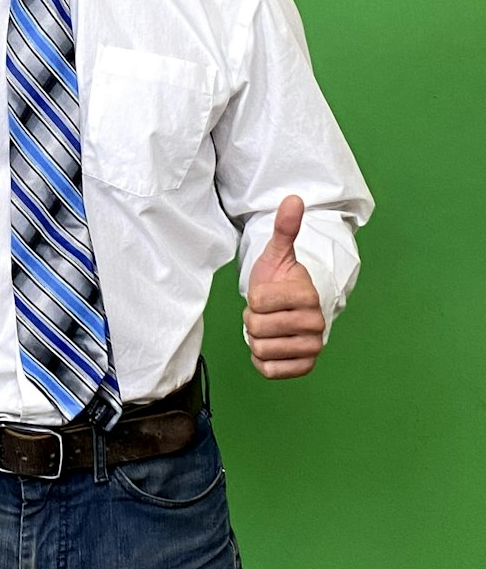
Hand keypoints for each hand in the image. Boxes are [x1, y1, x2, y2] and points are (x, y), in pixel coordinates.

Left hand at [244, 195, 324, 378]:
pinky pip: (268, 369)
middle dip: (253, 320)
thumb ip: (284, 228)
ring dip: (256, 339)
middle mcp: (315, 323)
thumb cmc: (279, 281)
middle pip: (257, 328)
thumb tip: (293, 199)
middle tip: (266, 313)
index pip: (258, 302)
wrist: (289, 310)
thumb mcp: (277, 254)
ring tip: (269, 327)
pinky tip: (272, 346)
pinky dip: (262, 360)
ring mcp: (312, 347)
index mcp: (306, 295)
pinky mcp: (305, 367)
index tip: (266, 295)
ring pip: (260, 349)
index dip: (253, 299)